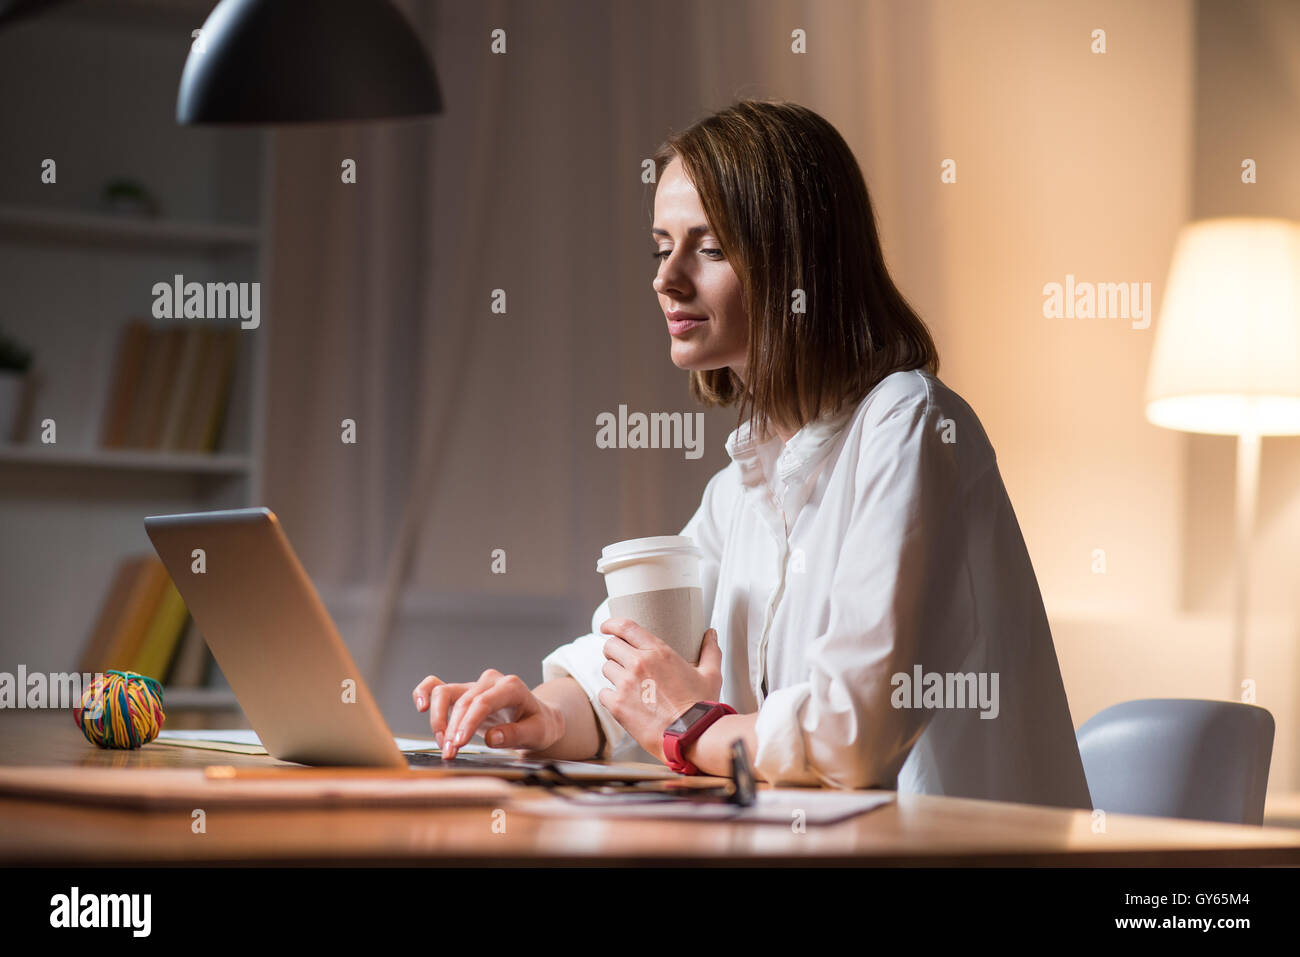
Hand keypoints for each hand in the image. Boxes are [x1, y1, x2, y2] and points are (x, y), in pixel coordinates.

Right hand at [412, 669, 563, 758]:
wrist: (538, 718)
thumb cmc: (538, 724)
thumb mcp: (537, 733)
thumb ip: (516, 734)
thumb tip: (491, 737)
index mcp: (511, 687)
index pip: (484, 702)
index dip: (468, 722)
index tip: (459, 742)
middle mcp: (490, 681)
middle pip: (463, 701)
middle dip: (453, 729)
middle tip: (450, 753)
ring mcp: (474, 685)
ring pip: (445, 692)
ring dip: (438, 719)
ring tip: (443, 743)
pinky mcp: (462, 692)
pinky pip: (437, 686)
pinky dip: (425, 692)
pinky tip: (420, 706)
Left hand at [596, 619, 721, 764]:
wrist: (691, 735)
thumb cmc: (701, 707)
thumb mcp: (711, 674)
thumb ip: (710, 651)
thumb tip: (710, 635)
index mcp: (658, 652)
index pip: (626, 627)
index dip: (612, 624)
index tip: (607, 627)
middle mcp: (638, 664)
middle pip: (610, 646)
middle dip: (613, 650)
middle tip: (620, 658)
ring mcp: (625, 684)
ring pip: (605, 668)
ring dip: (613, 673)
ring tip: (626, 683)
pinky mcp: (617, 705)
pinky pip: (602, 693)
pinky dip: (609, 696)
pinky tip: (622, 701)